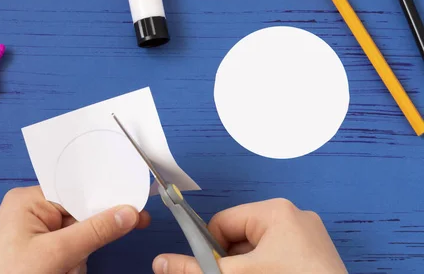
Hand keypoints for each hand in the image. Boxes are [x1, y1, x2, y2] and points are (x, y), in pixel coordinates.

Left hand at [0, 186, 150, 273]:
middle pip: (79, 216)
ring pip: (77, 238)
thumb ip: (94, 231)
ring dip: (75, 260)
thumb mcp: (55, 254)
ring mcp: (34, 233)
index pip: (77, 191)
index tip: (134, 206)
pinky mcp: (37, 252)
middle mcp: (31, 211)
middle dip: (84, 241)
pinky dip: (69, 267)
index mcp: (29, 199)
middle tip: (74, 260)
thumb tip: (129, 212)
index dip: (104, 199)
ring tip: (59, 273)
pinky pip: (68, 252)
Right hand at [153, 198, 346, 273]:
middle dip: (232, 261)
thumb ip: (196, 269)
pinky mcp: (317, 255)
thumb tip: (162, 263)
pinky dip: (269, 269)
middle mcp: (294, 216)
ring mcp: (309, 236)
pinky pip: (280, 256)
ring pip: (259, 249)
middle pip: (240, 235)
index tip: (211, 269)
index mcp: (275, 211)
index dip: (211, 249)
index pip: (223, 222)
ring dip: (249, 267)